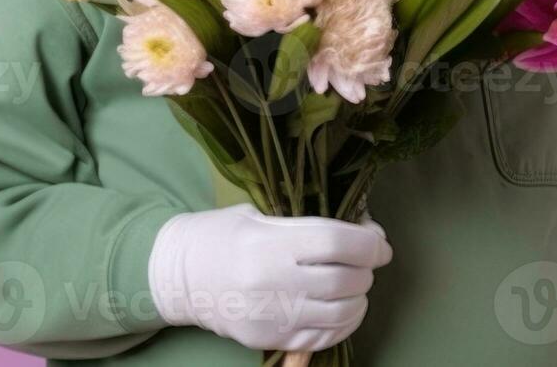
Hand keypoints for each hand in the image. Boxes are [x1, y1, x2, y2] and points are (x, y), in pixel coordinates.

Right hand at [147, 203, 391, 351]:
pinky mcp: (269, 339)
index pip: (337, 244)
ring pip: (341, 313)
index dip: (369, 243)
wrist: (178, 276)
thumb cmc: (219, 236)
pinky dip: (343, 324)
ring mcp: (272, 317)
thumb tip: (362, 233)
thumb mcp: (259, 216)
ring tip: (354, 284)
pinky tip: (343, 309)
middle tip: (365, 260)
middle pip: (345, 280)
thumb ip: (307, 226)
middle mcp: (272, 283)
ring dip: (359, 298)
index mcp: (269, 244)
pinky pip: (323, 338)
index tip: (379, 243)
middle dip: (366, 269)